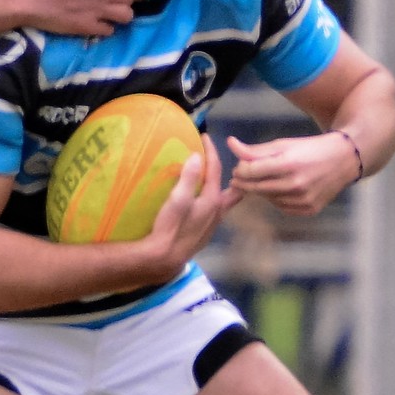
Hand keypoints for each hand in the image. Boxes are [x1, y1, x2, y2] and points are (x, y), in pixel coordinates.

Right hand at [18, 0, 134, 36]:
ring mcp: (96, 10)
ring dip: (119, 16)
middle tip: (114, 0)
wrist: (27, 0)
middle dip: (124, 0)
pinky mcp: (87, 26)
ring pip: (126, 16)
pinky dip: (104, 29)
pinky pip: (109, 31)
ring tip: (109, 14)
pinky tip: (96, 25)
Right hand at [139, 136, 240, 279]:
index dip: (211, 151)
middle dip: (232, 174)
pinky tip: (202, 203)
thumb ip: (188, 178)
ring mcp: (211, 224)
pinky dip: (213, 201)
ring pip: (223, 201)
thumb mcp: (177, 200)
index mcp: (213, 200)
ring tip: (212, 179)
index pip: (216, 170)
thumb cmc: (169, 228)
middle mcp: (217, 212)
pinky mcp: (203, 233)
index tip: (205, 137)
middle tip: (226, 162)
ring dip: (221, 188)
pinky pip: (214, 211)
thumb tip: (197, 156)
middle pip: (232, 189)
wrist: (163, 258)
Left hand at [225, 131, 359, 215]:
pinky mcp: (309, 210)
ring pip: (267, 199)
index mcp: (288, 164)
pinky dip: (276, 198)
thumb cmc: (310, 148)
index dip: (239, 170)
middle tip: (241, 176)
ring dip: (261, 190)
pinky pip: (281, 207)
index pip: (250, 171)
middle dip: (245, 182)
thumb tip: (230, 144)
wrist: (344, 160)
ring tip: (267, 179)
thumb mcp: (283, 144)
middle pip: (255, 188)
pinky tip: (281, 188)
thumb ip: (255, 150)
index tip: (238, 167)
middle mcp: (296, 184)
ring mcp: (303, 200)